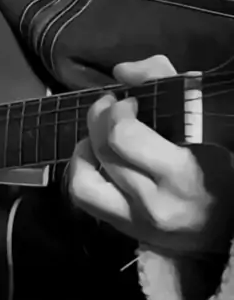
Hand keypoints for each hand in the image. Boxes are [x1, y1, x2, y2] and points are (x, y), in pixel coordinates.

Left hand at [66, 55, 233, 255]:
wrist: (224, 219)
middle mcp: (156, 200)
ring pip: (85, 177)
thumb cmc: (218, 162)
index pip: (124, 136)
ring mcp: (137, 219)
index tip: (130, 101)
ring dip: (86, 144)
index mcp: (181, 171)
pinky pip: (84, 198)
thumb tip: (121, 72)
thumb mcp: (200, 116)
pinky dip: (80, 171)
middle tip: (112, 106)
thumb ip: (164, 82)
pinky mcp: (125, 228)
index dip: (118, 110)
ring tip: (99, 132)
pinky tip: (93, 156)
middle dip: (101, 116)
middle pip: (105, 149)